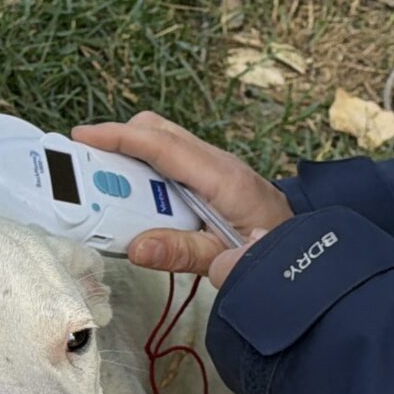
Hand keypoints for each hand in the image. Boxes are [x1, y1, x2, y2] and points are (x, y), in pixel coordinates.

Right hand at [71, 112, 288, 285]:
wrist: (310, 255)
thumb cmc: (278, 255)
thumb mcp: (229, 261)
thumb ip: (183, 253)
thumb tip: (137, 247)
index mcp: (224, 178)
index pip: (162, 144)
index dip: (119, 136)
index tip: (83, 136)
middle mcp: (220, 164)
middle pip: (160, 131)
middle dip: (118, 139)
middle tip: (83, 162)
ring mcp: (217, 168)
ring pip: (165, 142)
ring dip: (131, 156)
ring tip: (103, 185)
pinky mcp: (214, 178)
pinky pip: (173, 162)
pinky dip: (147, 170)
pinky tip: (137, 199)